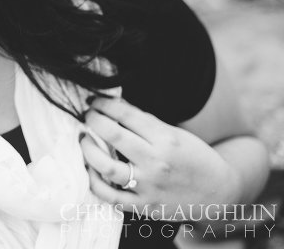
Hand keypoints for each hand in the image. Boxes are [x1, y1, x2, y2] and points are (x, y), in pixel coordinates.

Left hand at [81, 97, 239, 218]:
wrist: (220, 193)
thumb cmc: (195, 158)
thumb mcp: (176, 134)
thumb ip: (146, 122)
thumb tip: (115, 107)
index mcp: (165, 138)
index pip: (125, 114)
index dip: (104, 104)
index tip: (94, 100)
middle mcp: (155, 161)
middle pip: (112, 134)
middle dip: (93, 119)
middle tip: (87, 115)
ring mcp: (148, 185)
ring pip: (105, 166)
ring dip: (88, 149)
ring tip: (85, 139)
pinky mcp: (144, 206)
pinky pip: (110, 196)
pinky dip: (95, 182)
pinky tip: (91, 169)